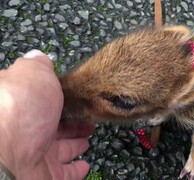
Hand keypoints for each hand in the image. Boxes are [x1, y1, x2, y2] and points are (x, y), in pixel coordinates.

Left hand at [0, 50, 94, 179]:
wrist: (7, 156)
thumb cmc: (20, 112)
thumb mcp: (32, 75)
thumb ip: (38, 65)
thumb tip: (38, 57)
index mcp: (23, 104)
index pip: (42, 99)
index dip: (60, 96)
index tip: (76, 95)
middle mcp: (26, 129)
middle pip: (54, 124)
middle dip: (73, 121)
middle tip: (88, 118)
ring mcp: (34, 154)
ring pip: (60, 148)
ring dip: (76, 143)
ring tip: (89, 136)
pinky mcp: (44, 175)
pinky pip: (63, 173)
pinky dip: (76, 170)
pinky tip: (85, 165)